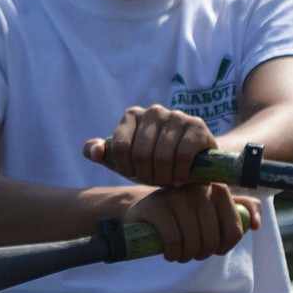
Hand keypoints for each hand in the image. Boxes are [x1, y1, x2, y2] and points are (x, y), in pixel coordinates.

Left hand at [84, 105, 217, 187]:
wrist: (193, 163)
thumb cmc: (152, 163)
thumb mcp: (125, 161)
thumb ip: (102, 154)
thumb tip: (95, 151)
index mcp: (132, 115)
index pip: (120, 147)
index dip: (126, 169)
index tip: (134, 176)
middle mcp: (153, 111)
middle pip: (141, 154)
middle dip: (146, 176)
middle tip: (154, 181)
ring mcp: (176, 116)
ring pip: (162, 157)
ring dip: (164, 177)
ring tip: (168, 181)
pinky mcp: (197, 126)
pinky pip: (183, 156)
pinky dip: (181, 173)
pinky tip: (181, 177)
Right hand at [123, 182, 260, 262]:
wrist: (143, 210)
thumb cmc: (182, 214)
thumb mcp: (211, 211)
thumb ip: (239, 211)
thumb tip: (257, 224)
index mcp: (218, 189)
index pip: (235, 230)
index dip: (224, 247)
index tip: (213, 248)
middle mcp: (199, 188)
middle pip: (213, 240)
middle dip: (202, 254)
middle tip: (191, 252)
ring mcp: (177, 195)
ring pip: (194, 242)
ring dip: (186, 256)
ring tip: (180, 253)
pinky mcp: (157, 206)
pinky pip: (175, 241)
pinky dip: (173, 254)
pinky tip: (169, 253)